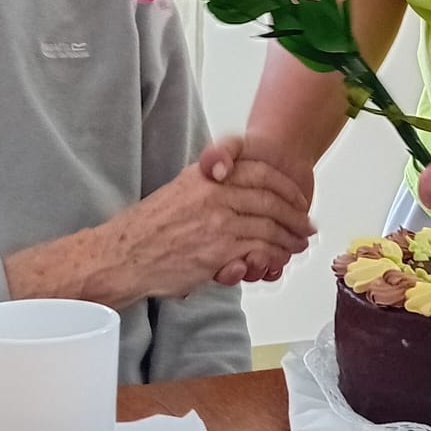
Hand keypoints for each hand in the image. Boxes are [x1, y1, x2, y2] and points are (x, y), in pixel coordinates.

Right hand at [85, 151, 313, 303]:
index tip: (296, 196)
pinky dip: (275, 254)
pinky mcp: (220, 250)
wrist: (124, 256)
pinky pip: (260, 248)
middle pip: (270, 198)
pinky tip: (279, 259)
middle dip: (294, 213)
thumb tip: (229, 184)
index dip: (284, 185)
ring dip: (290, 236)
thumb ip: (207, 187)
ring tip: (299, 243)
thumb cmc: (148, 229)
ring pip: (270, 225)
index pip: (258, 171)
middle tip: (306, 225)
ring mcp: (218, 221)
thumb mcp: (178, 191)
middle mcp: (214, 193)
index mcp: (204, 176)